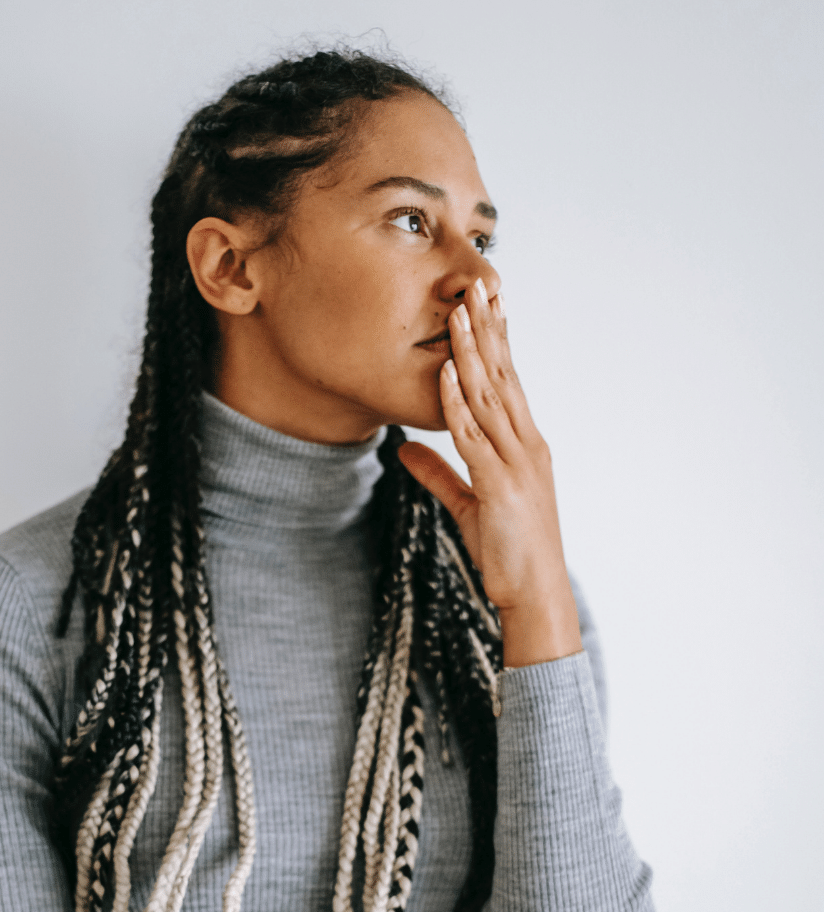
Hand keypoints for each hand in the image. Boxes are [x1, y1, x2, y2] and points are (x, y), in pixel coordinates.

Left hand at [397, 281, 580, 667]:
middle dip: (488, 331)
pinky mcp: (501, 487)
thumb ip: (437, 471)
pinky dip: (460, 404)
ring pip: (491, 398)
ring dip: (474, 354)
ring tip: (459, 314)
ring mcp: (517, 464)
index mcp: (523, 446)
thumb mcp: (467, 504)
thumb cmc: (509, 552)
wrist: (537, 596)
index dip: (495, 342)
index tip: (483, 305)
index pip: (508, 382)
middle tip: (476, 286)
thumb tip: (402, 446)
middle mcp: (526, 446)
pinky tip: (449, 374)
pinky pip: (476, 439)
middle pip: (504, 377)